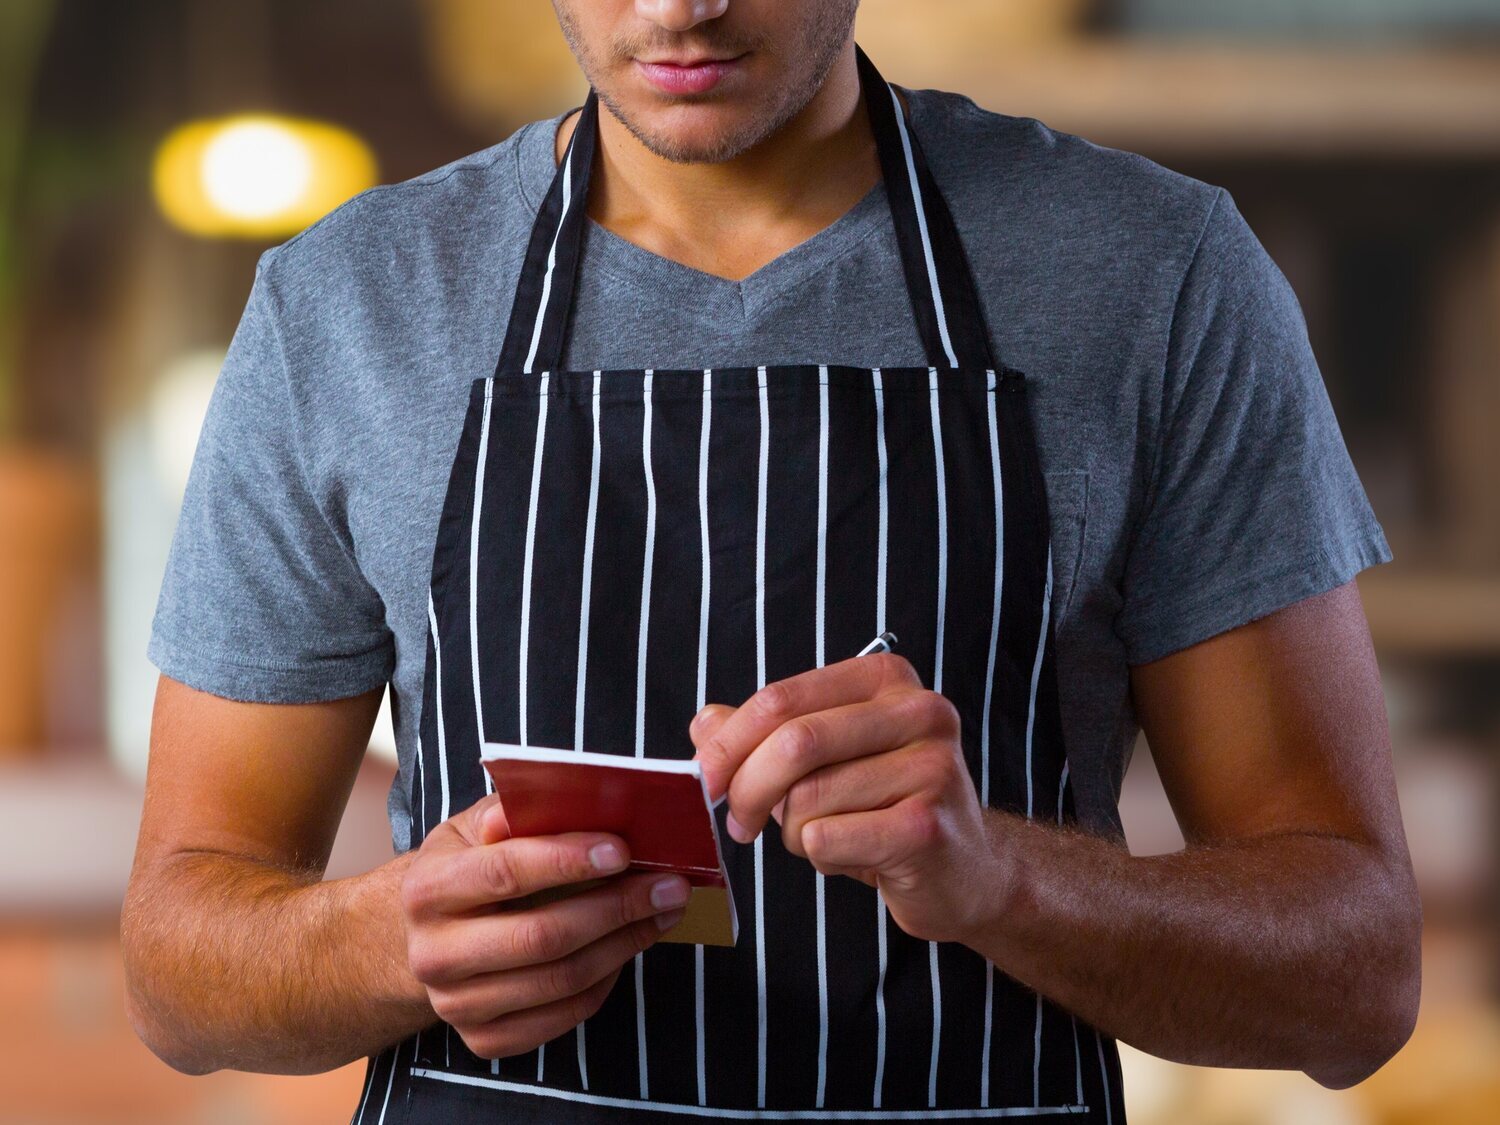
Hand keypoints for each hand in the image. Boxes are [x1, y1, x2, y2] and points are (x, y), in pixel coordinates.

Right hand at [400, 793, 689, 1058]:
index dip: (567, 860)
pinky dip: (608, 980)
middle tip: (669, 885)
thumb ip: (514, 813)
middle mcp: (434, 954)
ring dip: (625, 943)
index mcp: (427, 889)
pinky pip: (564, 1015)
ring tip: (663, 912)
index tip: (623, 850)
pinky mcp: (484, 1040)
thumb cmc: (466, 869)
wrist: (426, 938)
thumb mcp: (475, 829)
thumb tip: (561, 796)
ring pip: (561, 980)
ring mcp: (457, 1004)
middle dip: (616, 908)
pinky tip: (628, 946)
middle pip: (541, 936)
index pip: (504, 872)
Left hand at [690, 651, 1001, 944]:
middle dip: (748, 789)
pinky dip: (822, 857)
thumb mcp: (823, 762)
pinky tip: (857, 856)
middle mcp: (918, 710)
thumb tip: (704, 724)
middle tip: (737, 824)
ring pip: (807, 798)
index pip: (782, 698)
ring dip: (795, 832)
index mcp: (886, 679)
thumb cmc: (885, 810)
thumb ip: (764, 736)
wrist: (964, 873)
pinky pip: (828, 838)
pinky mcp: (928, 826)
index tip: (704, 779)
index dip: (729, 742)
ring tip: (832, 836)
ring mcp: (931, 766)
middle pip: (794, 742)